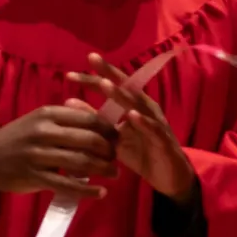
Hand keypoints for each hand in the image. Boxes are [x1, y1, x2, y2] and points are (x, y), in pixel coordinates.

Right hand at [0, 106, 119, 202]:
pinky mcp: (35, 177)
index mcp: (47, 113)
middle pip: (88, 139)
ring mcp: (38, 155)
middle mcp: (44, 131)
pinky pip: (68, 185)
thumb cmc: (18, 138)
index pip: (88, 118)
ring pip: (81, 162)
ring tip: (114, 174)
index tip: (118, 138)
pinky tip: (101, 193)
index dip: (108, 129)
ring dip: (103, 169)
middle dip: (109, 150)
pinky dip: (88, 190)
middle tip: (116, 157)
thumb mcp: (38, 120)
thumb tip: (100, 120)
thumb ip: (65, 119)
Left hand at [67, 54, 195, 205]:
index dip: (93, 79)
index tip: (70, 74)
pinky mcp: (163, 140)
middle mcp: (145, 108)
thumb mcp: (113, 137)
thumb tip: (68, 102)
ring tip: (105, 84)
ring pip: (138, 105)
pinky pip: (153, 129)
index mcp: (133, 105)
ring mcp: (155, 122)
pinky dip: (143, 121)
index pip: (112, 87)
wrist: (169, 177)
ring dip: (122, 94)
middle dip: (108, 74)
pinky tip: (132, 115)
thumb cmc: (141, 153)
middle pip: (126, 87)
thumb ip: (94, 120)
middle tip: (91, 60)